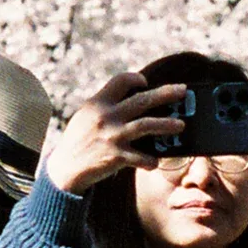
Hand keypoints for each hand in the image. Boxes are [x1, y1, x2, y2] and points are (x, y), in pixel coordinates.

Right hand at [43, 71, 188, 192]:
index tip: (146, 82)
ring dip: (167, 124)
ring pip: (147, 125)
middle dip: (166, 94)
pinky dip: (151, 160)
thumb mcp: (87, 117)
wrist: (65, 168)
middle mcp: (106, 116)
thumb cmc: (79, 141)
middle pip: (142, 100)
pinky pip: (141, 157)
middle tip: (183, 91)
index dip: (136, 78)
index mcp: (98, 103)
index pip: (121, 81)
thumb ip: (107, 107)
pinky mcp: (116, 156)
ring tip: (181, 125)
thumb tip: (135, 100)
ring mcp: (112, 136)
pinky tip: (155, 162)